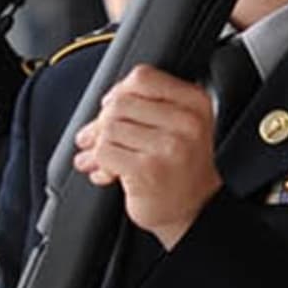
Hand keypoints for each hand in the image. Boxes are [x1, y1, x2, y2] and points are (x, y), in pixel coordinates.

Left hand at [74, 65, 220, 249]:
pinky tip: (107, 174)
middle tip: (94, 138)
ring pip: (109, 127)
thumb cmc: (180, 167)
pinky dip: (98, 163)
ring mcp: (169, 146)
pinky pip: (104, 151)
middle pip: (120, 103)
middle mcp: (186, 123)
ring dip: (97, 145)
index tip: (110, 106)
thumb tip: (102, 103)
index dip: (118, 90)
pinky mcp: (148, 170)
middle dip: (101, 122)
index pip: (143, 77)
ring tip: (99, 160)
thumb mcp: (178, 126)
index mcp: (194, 103)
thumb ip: (147, 105)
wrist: (193, 210)